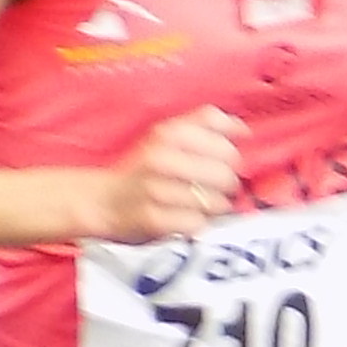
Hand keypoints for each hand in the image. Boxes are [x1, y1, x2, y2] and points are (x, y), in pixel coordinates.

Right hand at [91, 105, 245, 241]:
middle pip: (226, 173)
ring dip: (213, 206)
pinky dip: (197, 223)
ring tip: (197, 203)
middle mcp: (162, 158)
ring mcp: (157, 190)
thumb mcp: (166, 133)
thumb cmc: (142, 167)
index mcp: (168, 133)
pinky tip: (185, 217)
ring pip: (216, 201)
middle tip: (212, 187)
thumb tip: (244, 130)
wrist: (102, 200)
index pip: (225, 142)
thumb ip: (205, 123)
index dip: (230, 156)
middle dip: (225, 184)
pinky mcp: (155, 220)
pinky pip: (198, 223)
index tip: (221, 163)